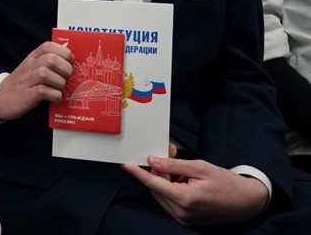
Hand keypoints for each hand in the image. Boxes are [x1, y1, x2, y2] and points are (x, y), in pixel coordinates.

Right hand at [0, 41, 73, 120]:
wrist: (0, 97)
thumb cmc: (22, 82)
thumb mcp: (32, 67)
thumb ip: (48, 62)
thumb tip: (71, 62)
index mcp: (33, 57)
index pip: (49, 46)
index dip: (64, 52)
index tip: (70, 61)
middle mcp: (30, 66)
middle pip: (50, 59)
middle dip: (65, 68)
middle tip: (67, 76)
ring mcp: (28, 80)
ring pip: (46, 73)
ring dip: (60, 82)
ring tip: (60, 88)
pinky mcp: (27, 95)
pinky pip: (44, 92)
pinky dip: (55, 95)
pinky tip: (56, 97)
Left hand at [122, 152, 267, 225]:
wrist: (247, 202)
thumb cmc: (227, 183)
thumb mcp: (200, 167)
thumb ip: (174, 165)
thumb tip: (152, 161)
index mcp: (185, 199)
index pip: (153, 183)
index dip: (139, 172)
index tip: (126, 165)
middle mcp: (182, 213)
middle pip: (156, 188)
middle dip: (158, 170)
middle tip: (168, 153)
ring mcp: (184, 219)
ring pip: (162, 194)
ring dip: (166, 179)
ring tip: (182, 168)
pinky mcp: (186, 220)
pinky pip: (169, 201)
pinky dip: (171, 188)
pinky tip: (183, 179)